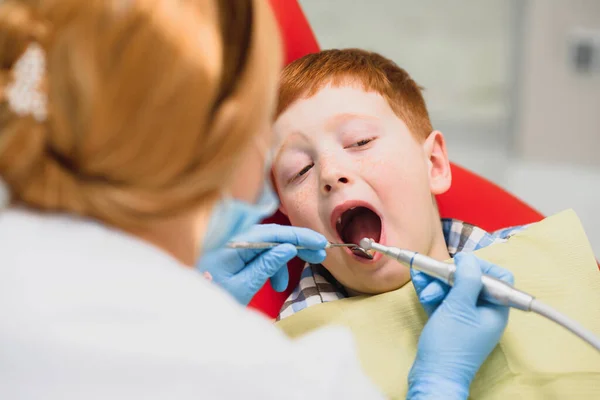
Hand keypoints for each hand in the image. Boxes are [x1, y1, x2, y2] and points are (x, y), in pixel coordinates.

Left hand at [197, 224, 326, 304]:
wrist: (190, 307)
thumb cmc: (213, 298)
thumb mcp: (243, 286)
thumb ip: (266, 265)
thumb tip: (289, 248)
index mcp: (235, 244)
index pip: (273, 233)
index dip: (299, 236)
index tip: (320, 242)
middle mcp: (235, 239)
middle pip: (273, 235)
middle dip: (297, 246)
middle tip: (320, 255)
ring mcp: (234, 246)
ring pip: (268, 246)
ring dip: (281, 264)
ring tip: (282, 287)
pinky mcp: (235, 254)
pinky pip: (260, 254)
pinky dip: (270, 267)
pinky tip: (273, 284)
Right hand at [407, 253, 512, 398]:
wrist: (433, 376)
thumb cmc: (450, 344)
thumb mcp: (459, 307)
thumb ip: (467, 279)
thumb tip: (468, 258)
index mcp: (495, 309)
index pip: (497, 277)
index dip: (480, 266)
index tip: (460, 264)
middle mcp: (483, 311)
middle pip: (471, 280)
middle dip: (450, 276)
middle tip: (435, 278)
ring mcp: (466, 317)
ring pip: (454, 288)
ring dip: (436, 284)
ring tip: (424, 290)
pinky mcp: (449, 321)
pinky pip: (443, 299)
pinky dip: (432, 291)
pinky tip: (420, 284)